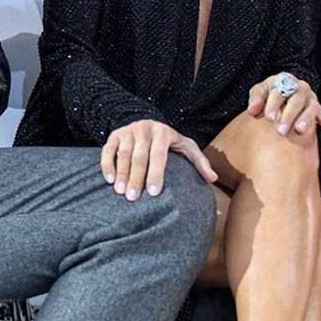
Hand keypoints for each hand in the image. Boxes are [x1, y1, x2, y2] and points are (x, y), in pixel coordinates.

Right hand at [101, 120, 217, 200]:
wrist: (146, 121)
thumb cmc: (168, 141)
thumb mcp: (186, 146)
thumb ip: (199, 161)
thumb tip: (213, 179)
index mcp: (163, 132)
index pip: (159, 154)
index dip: (156, 173)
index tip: (154, 193)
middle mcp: (144, 129)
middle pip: (139, 156)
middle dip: (136, 178)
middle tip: (133, 198)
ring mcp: (128, 131)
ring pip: (123, 154)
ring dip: (121, 174)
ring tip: (121, 192)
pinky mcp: (114, 135)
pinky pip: (108, 150)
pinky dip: (107, 165)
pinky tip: (109, 180)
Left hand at [246, 73, 320, 136]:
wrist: (284, 92)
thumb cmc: (270, 93)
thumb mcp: (260, 91)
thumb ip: (256, 99)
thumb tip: (251, 111)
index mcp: (285, 81)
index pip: (280, 92)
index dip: (274, 104)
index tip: (268, 118)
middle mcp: (300, 89)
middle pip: (295, 101)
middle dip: (288, 116)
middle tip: (280, 130)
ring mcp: (311, 99)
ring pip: (310, 109)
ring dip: (305, 120)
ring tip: (299, 130)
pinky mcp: (319, 110)